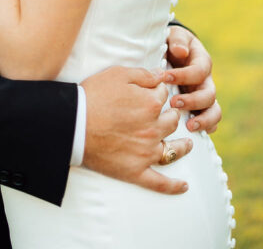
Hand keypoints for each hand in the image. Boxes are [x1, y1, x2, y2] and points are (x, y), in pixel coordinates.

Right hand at [81, 67, 191, 194]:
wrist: (73, 124)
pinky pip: (159, 182)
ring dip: (183, 145)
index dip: (160, 90)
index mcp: (151, 104)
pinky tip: (184, 186)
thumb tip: (162, 74)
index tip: (156, 89)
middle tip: (170, 113)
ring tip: (189, 143)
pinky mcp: (136, 171)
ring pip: (173, 149)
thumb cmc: (93, 96)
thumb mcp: (117, 74)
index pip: (164, 94)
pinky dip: (173, 186)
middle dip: (172, 114)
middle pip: (172, 120)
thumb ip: (143, 74)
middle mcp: (153, 129)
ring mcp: (146, 152)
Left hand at [164, 25, 220, 133]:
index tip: (165, 77)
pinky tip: (194, 133)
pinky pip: (212, 120)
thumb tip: (181, 52)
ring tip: (189, 126)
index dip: (183, 76)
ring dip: (203, 119)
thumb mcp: (173, 35)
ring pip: (214, 110)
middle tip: (173, 103)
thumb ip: (178, 40)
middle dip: (192, 101)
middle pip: (209, 94)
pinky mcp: (201, 106)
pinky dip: (207, 127)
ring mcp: (205, 94)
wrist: (173, 50)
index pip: (198, 71)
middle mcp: (206, 80)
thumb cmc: (172, 42)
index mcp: (202, 61)